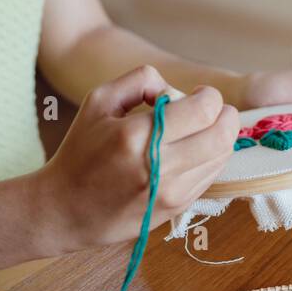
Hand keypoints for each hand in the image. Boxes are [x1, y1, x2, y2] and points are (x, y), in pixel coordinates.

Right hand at [33, 66, 238, 252]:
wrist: (65, 210)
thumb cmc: (81, 151)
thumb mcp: (99, 101)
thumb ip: (141, 80)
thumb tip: (175, 89)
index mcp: (136, 136)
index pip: (203, 110)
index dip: (209, 96)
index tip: (198, 94)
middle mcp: (158, 167)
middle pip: (222, 135)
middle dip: (225, 116)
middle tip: (211, 110)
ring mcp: (170, 192)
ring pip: (222, 157)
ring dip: (220, 137)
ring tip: (199, 130)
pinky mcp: (176, 208)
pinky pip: (211, 176)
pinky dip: (211, 158)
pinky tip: (191, 151)